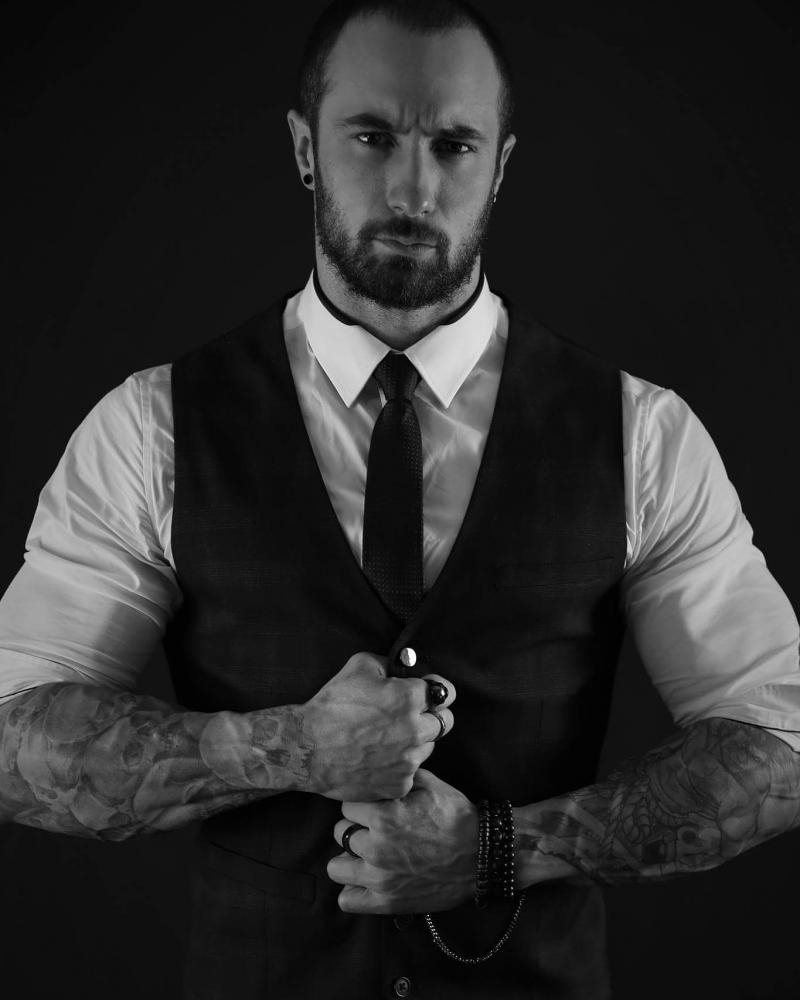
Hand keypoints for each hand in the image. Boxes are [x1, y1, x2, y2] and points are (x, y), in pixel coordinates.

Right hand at [302, 653, 455, 800]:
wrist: (307, 748)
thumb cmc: (331, 705)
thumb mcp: (359, 666)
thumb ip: (390, 663)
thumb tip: (405, 666)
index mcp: (409, 698)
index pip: (445, 693)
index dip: (434, 692)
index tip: (427, 695)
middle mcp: (415, 730)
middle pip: (445, 722)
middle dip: (430, 716)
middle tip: (408, 717)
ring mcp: (409, 761)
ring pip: (428, 748)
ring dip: (415, 742)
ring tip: (386, 739)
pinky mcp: (399, 785)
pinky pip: (410, 773)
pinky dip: (399, 766)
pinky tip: (378, 759)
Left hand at [328, 769, 476, 912]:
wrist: (482, 854)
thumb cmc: (456, 816)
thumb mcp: (429, 784)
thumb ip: (398, 776)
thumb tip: (380, 765)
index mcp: (384, 816)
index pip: (346, 805)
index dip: (361, 804)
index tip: (373, 808)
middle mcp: (377, 848)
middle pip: (339, 833)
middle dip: (355, 828)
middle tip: (373, 830)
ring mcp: (380, 879)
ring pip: (336, 867)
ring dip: (350, 859)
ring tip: (367, 855)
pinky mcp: (388, 902)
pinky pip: (348, 899)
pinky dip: (354, 889)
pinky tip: (368, 879)